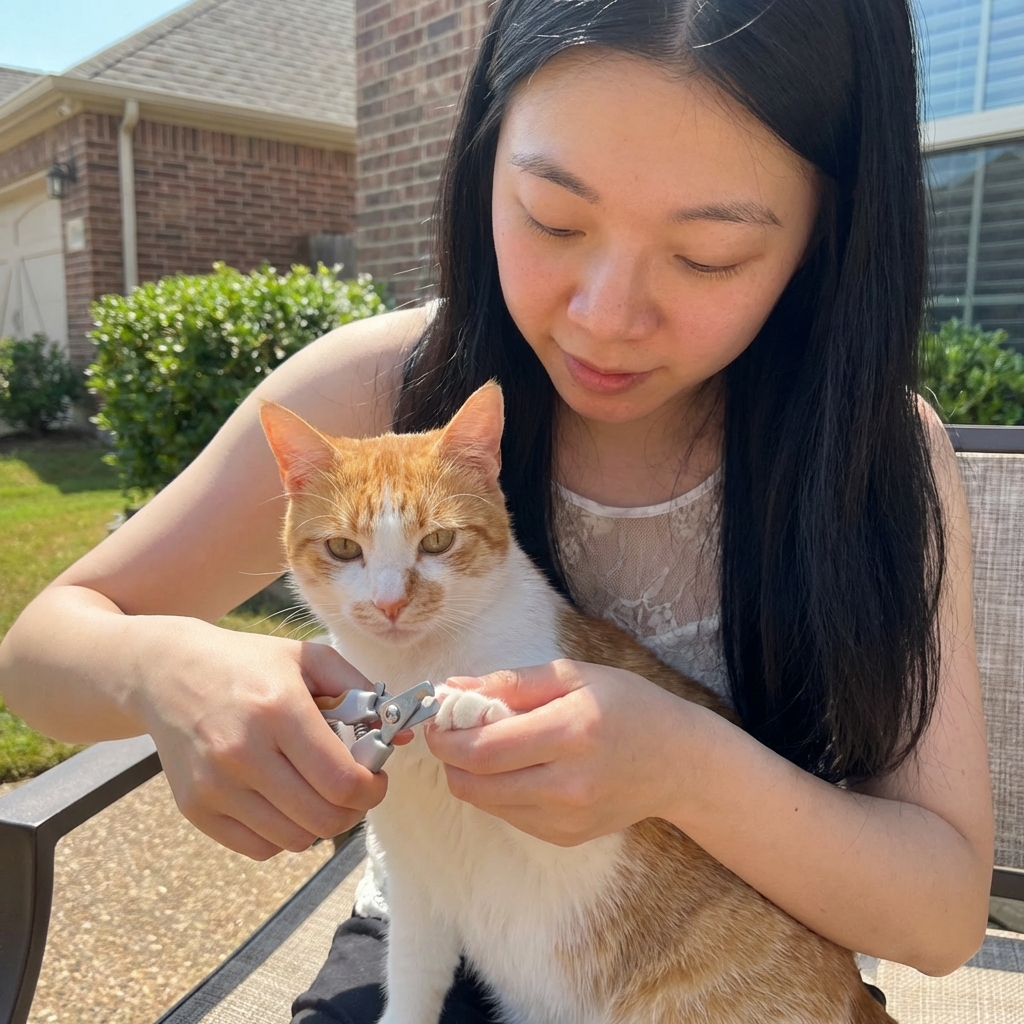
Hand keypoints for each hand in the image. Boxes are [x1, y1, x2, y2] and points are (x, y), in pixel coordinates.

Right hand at [137, 619, 395, 859]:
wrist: (168, 671)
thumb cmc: (250, 663)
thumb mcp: (310, 658)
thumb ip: (362, 691)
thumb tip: (401, 737)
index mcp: (279, 710)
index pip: (342, 782)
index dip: (372, 789)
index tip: (376, 778)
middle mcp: (243, 752)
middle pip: (323, 818)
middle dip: (353, 809)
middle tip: (354, 789)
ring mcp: (215, 785)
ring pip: (295, 840)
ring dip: (320, 823)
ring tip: (319, 792)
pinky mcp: (194, 808)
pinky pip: (260, 848)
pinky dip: (284, 834)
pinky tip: (285, 802)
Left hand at [424, 659, 692, 845]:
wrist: (677, 762)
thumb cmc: (627, 706)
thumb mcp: (573, 676)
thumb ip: (510, 683)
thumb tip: (453, 687)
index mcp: (570, 733)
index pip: (483, 748)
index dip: (445, 735)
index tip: (436, 717)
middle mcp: (568, 783)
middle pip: (475, 782)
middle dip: (449, 756)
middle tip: (450, 731)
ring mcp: (566, 818)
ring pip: (485, 803)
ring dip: (469, 774)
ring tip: (485, 745)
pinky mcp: (565, 837)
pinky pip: (508, 816)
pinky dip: (497, 791)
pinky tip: (517, 767)